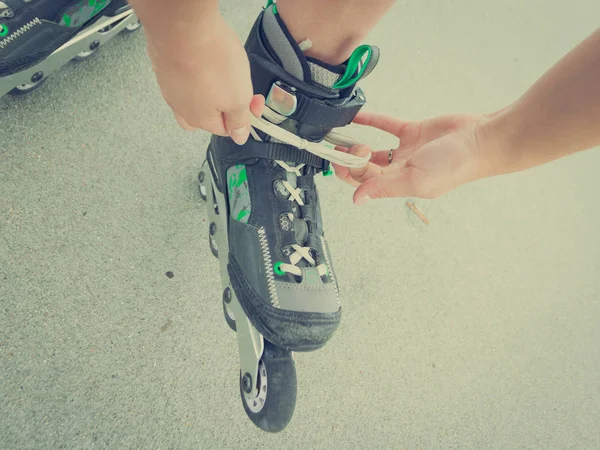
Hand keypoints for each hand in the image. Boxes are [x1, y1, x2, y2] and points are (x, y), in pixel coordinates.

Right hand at [145, 15, 263, 143]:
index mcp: (200, 120)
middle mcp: (180, 107)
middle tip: (235, 85)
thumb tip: (239, 137)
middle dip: (224, 104)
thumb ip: (240, 120)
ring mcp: (169, 86)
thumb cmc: (210, 60)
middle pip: (207, 115)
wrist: (182, 26)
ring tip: (218, 70)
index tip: (253, 99)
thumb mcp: (239, 97)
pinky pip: (182, 77)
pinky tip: (202, 59)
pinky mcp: (164, 66)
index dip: (244, 116)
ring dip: (209, 87)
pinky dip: (194, 72)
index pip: (226, 129)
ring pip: (193, 96)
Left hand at [334, 111, 495, 203]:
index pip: (366, 183)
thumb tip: (358, 200)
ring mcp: (406, 151)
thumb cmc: (454, 165)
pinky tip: (356, 117)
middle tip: (346, 149)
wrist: (481, 139)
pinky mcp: (413, 132)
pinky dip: (370, 122)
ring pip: (374, 150)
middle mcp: (401, 171)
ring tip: (340, 139)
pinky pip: (386, 126)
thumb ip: (383, 187)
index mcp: (400, 185)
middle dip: (352, 160)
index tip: (338, 161)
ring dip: (357, 145)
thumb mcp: (414, 179)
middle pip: (367, 168)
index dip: (350, 173)